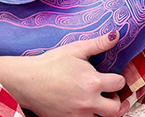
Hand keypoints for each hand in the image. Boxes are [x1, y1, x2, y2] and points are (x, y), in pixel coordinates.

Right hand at [0, 31, 125, 116]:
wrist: (25, 81)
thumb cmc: (50, 63)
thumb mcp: (75, 49)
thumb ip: (99, 44)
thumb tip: (116, 35)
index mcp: (93, 82)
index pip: (119, 84)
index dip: (118, 79)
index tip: (112, 78)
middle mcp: (87, 102)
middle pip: (114, 109)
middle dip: (115, 101)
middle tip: (108, 94)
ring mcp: (76, 114)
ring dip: (101, 111)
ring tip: (95, 101)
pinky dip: (86, 116)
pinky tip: (81, 106)